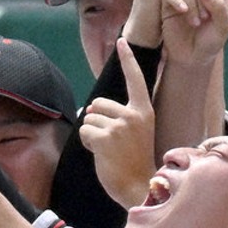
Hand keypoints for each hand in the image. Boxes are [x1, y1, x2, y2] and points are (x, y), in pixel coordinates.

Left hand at [79, 38, 156, 208]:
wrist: (140, 186)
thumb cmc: (134, 162)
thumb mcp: (134, 134)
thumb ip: (118, 117)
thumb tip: (90, 109)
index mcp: (144, 111)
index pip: (135, 80)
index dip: (127, 60)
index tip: (121, 40)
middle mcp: (133, 114)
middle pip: (98, 104)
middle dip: (96, 121)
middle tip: (112, 143)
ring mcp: (120, 125)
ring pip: (89, 119)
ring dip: (92, 135)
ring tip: (109, 150)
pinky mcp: (106, 137)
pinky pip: (84, 132)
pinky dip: (87, 144)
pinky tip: (102, 155)